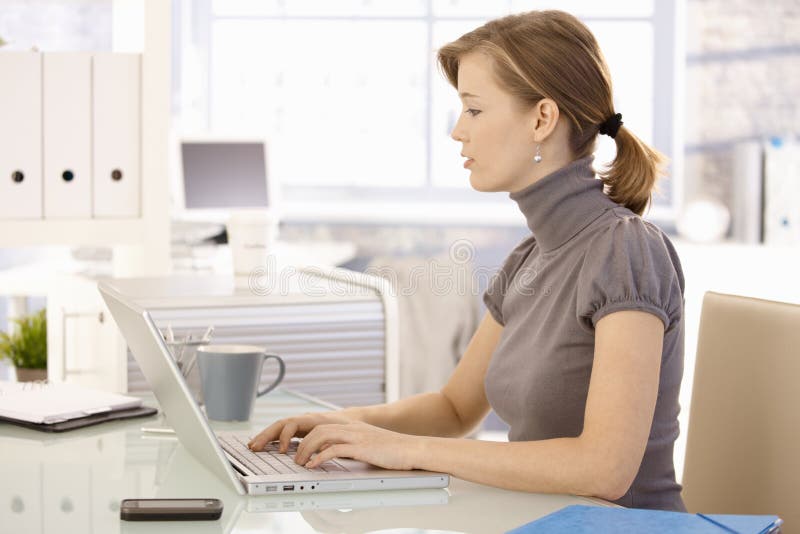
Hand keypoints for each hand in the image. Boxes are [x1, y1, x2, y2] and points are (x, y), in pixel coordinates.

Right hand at [248, 411, 354, 452]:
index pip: (292, 424)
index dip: (285, 437)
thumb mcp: (340, 435)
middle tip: (254, 447)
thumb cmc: (346, 427)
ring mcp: (299, 424)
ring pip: (278, 428)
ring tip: (252, 446)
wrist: (350, 420)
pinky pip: (281, 432)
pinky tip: (262, 446)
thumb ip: (329, 443)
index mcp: (312, 419)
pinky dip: (271, 438)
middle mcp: (303, 420)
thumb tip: (319, 452)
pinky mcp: (298, 430)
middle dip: (266, 435)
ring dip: (265, 436)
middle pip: (280, 424)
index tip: (282, 451)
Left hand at [293, 421, 423, 470]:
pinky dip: (320, 457)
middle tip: (296, 457)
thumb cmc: (393, 450)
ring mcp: (356, 436)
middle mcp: (352, 428)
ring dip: (307, 449)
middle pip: (318, 428)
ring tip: (301, 462)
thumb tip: (335, 453)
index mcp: (353, 426)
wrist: (412, 448)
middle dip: (303, 443)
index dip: (308, 436)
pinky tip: (315, 465)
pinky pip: (334, 449)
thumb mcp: (368, 444)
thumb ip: (352, 446)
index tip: (299, 447)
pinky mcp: (361, 447)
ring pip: (322, 435)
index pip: (323, 425)